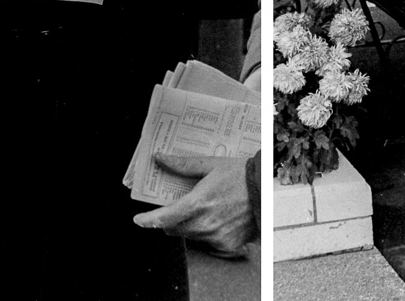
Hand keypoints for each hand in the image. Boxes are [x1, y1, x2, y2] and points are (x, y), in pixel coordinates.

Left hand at [131, 153, 254, 257]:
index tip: (138, 220)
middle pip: (174, 229)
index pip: (165, 217)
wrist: (266, 190)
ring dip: (189, 226)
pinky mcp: (228, 245)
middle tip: (178, 208)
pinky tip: (217, 221)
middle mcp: (207, 223)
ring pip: (191, 236)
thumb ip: (182, 165)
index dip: (147, 220)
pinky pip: (208, 244)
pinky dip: (207, 234)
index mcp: (199, 202)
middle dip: (170, 220)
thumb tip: (160, 159)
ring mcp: (218, 236)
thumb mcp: (209, 164)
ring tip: (203, 210)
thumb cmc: (240, 175)